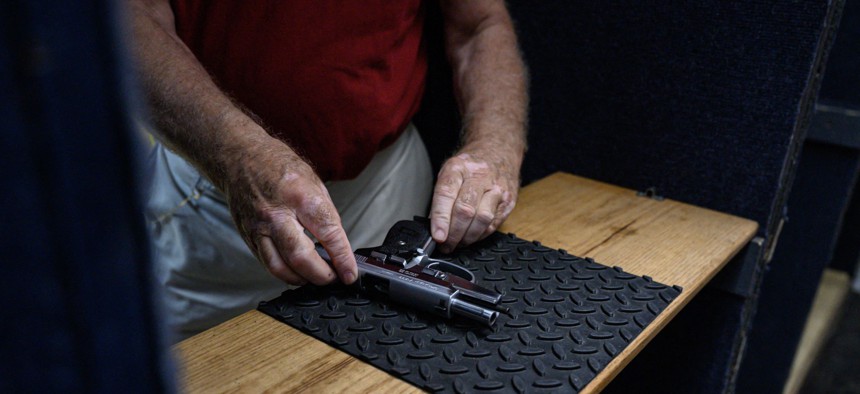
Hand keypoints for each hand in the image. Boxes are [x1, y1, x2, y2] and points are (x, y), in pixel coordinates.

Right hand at [224, 136, 356, 285]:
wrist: (240, 158)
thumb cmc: (277, 165)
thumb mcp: (313, 181)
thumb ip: (324, 213)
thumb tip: (337, 244)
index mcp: (299, 196)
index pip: (327, 233)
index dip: (342, 258)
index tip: (350, 272)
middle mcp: (276, 214)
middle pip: (300, 257)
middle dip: (321, 275)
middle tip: (334, 278)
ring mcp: (259, 227)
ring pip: (280, 267)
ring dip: (302, 279)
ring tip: (315, 277)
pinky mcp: (248, 236)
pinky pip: (267, 263)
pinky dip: (285, 272)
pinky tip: (296, 270)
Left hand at [430, 144, 520, 252]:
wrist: (498, 152)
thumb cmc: (470, 166)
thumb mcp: (449, 172)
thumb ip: (441, 198)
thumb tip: (434, 226)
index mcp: (459, 167)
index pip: (447, 194)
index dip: (441, 219)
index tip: (438, 236)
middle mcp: (479, 176)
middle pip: (465, 210)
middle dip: (454, 233)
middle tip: (446, 245)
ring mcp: (497, 188)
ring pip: (481, 219)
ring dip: (467, 237)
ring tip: (458, 243)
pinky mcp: (508, 201)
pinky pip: (493, 224)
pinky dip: (479, 235)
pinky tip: (471, 237)